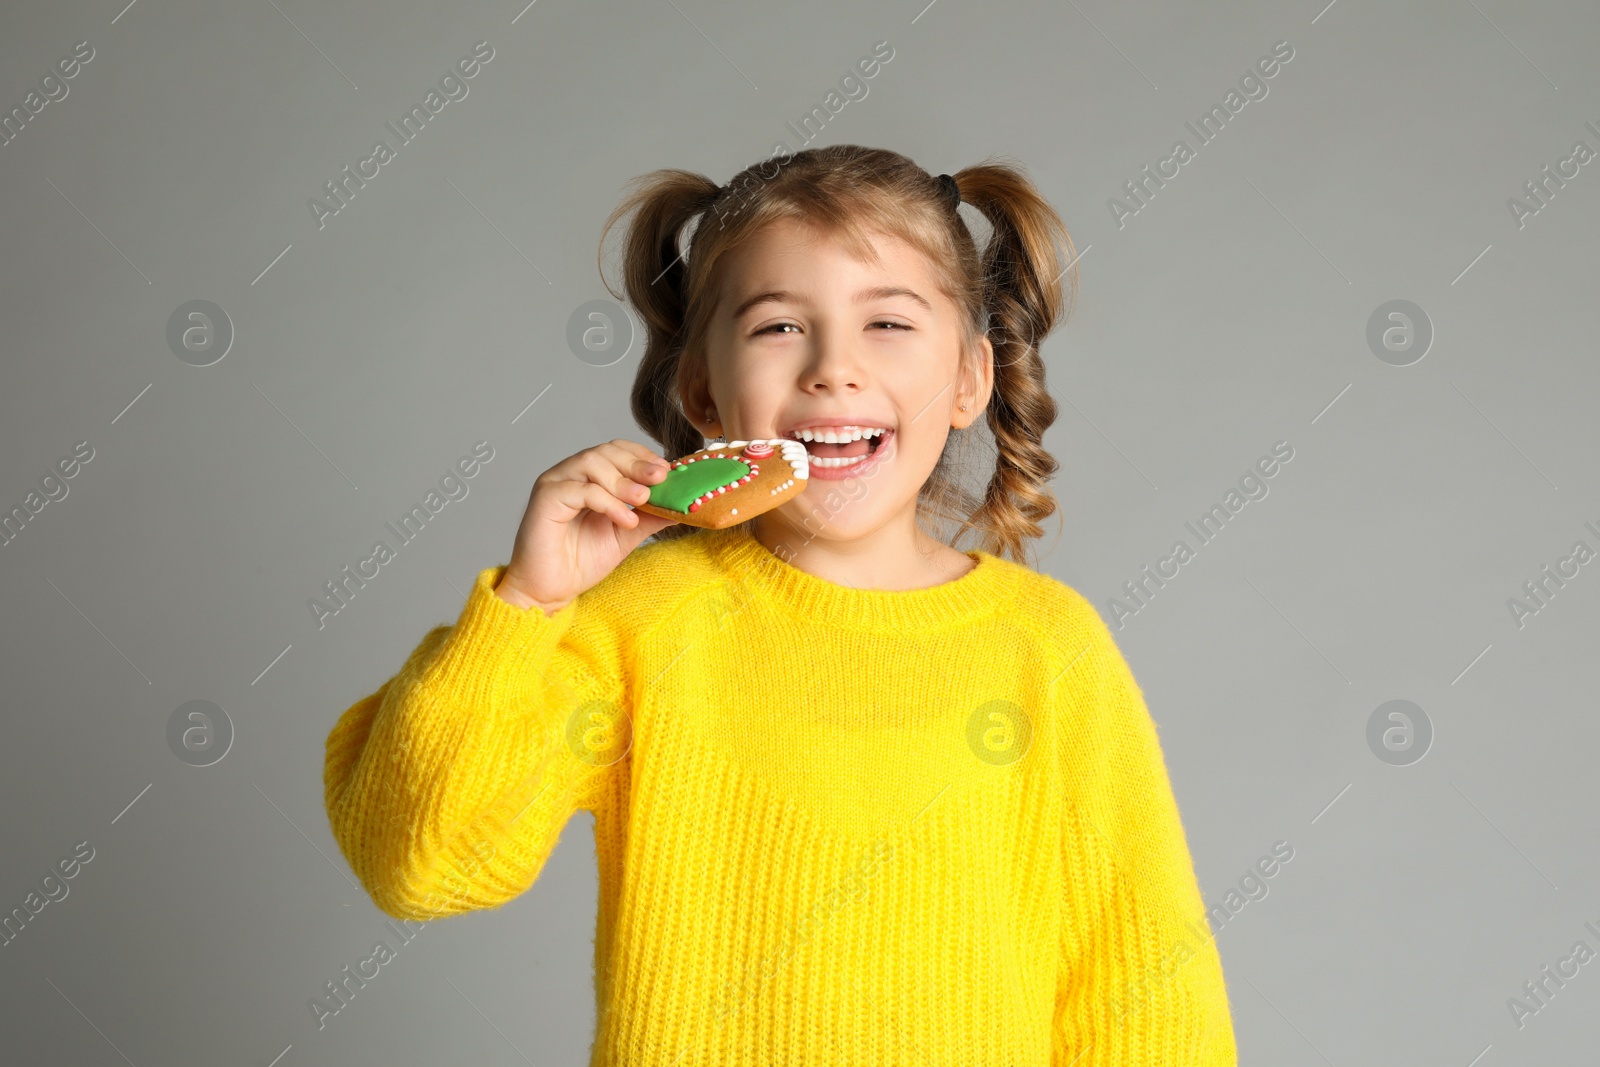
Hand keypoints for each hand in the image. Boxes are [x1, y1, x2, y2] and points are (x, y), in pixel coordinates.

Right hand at [496, 439, 679, 614]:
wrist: (549, 591)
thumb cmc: (579, 561)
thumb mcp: (626, 534)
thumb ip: (650, 516)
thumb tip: (682, 504)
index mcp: (587, 478)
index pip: (615, 450)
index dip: (641, 455)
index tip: (666, 471)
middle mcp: (569, 475)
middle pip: (604, 451)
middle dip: (636, 463)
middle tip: (660, 479)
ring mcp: (555, 484)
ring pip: (591, 463)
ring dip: (623, 481)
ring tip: (643, 500)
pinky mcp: (545, 499)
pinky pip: (580, 490)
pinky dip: (608, 502)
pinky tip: (626, 520)